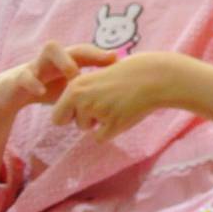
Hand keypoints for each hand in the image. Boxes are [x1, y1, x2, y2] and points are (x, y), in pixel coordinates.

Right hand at [0, 42, 118, 120]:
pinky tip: (42, 92)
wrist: (10, 93)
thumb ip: (90, 91)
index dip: (104, 56)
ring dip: (64, 60)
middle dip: (91, 52)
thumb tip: (120, 102)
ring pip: (50, 48)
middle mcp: (55, 59)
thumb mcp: (71, 91)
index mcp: (69, 62)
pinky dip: (34, 83)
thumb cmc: (47, 89)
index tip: (121, 61)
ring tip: (73, 75)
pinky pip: (25, 75)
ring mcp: (36, 65)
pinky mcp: (18, 78)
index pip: (90, 54)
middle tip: (106, 62)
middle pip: (75, 46)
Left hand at [51, 51, 188, 142]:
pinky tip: (125, 115)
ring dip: (102, 123)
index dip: (71, 115)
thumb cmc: (131, 74)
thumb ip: (83, 92)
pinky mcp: (114, 123)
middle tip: (105, 106)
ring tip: (119, 105)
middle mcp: (82, 99)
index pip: (57, 116)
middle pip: (74, 124)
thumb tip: (74, 111)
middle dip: (86, 120)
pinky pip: (102, 137)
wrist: (156, 76)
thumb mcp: (98, 76)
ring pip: (90, 130)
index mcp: (76, 87)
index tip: (85, 108)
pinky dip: (113, 130)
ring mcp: (98, 111)